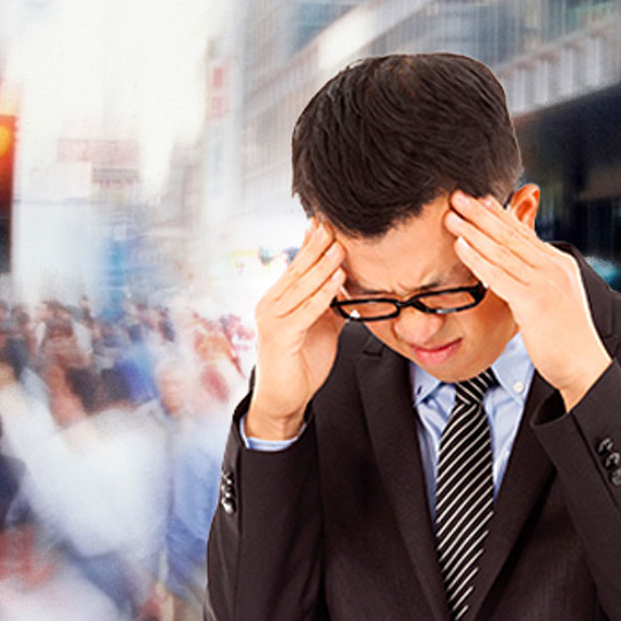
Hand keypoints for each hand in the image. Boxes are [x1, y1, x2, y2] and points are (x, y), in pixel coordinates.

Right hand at [248, 218, 347, 439]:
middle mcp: (272, 303)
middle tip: (333, 223)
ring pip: (302, 285)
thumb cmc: (300, 363)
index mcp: (279, 298)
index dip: (311, 243)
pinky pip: (306, 310)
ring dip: (323, 265)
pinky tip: (338, 280)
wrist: (284, 398)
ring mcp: (273, 318)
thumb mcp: (321, 326)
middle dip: (317, 245)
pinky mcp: (280, 335)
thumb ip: (330, 304)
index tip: (325, 222)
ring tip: (340, 246)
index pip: (297, 265)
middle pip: (297, 269)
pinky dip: (323, 294)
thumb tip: (349, 283)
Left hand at [445, 190, 609, 409]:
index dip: (500, 214)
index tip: (480, 200)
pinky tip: (460, 246)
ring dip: (473, 231)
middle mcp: (553, 267)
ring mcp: (545, 283)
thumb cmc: (567, 338)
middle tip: (458, 197)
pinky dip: (477, 258)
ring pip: (502, 250)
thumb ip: (536, 279)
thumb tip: (515, 269)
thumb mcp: (555, 299)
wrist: (584, 364)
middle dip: (482, 214)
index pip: (525, 233)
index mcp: (559, 264)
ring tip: (452, 217)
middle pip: (511, 234)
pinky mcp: (533, 301)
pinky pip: (498, 275)